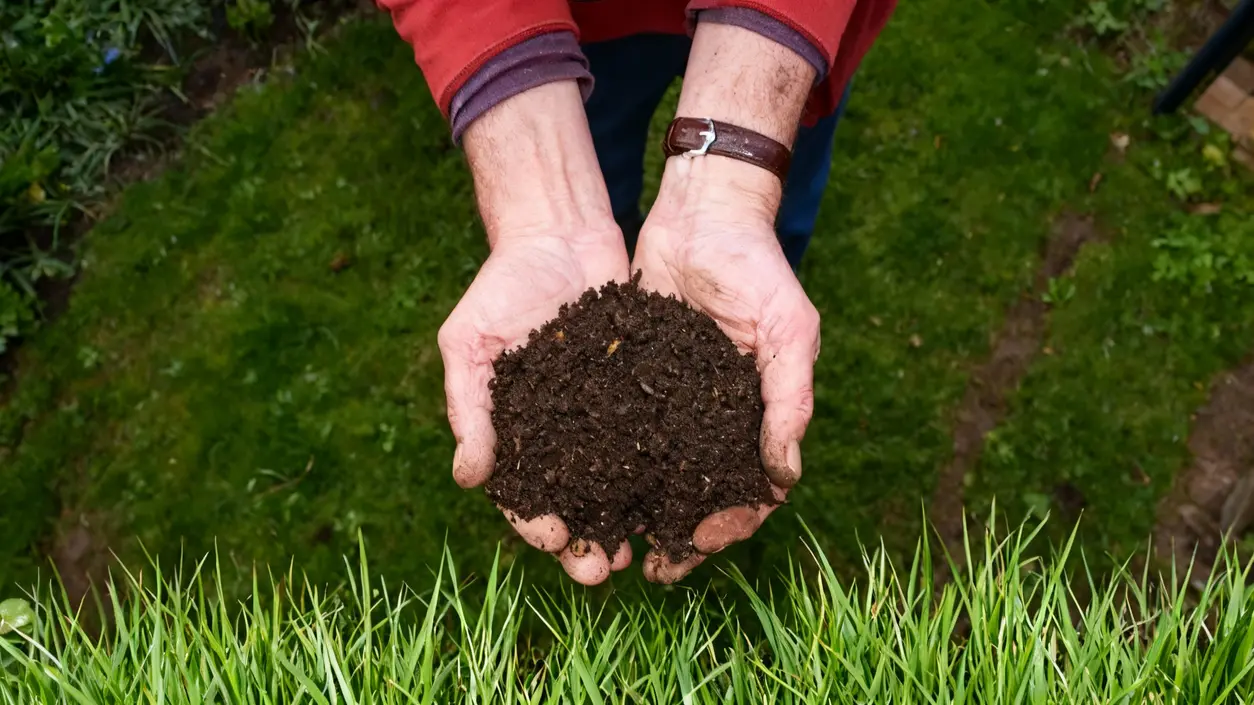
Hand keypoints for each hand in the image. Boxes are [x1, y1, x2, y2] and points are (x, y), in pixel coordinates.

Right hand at [439, 228, 632, 584]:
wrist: (557, 235)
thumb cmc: (499, 288)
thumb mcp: (469, 344)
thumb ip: (468, 409)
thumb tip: (468, 478)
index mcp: (517, 435)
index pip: (525, 496)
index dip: (537, 525)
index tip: (556, 542)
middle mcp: (563, 436)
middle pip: (577, 504)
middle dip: (589, 542)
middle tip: (605, 570)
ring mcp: (605, 417)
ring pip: (621, 483)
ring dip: (630, 520)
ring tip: (646, 549)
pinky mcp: (644, 392)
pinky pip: (655, 438)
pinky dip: (667, 469)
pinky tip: (684, 493)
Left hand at [632, 157, 819, 583]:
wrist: (703, 213)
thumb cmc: (758, 268)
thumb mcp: (787, 329)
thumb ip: (789, 399)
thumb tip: (784, 477)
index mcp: (754, 416)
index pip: (747, 489)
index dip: (727, 524)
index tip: (698, 545)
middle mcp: (710, 418)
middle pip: (692, 494)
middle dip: (672, 536)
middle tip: (644, 567)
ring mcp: (668, 402)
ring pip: (648, 473)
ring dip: (630, 511)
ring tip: (603, 544)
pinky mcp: (627, 379)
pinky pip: (612, 431)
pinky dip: (597, 464)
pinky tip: (572, 489)